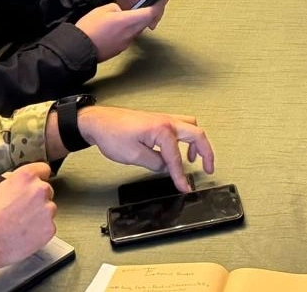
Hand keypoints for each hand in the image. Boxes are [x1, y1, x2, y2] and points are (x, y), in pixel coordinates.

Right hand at [0, 163, 55, 279]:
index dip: (37, 176)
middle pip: (45, 190)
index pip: (43, 169)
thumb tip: (15, 180)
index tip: (35, 182)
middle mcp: (39, 191)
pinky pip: (48, 226)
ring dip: (38, 214)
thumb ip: (10, 180)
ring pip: (48, 209)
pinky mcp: (49, 228)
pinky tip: (23, 233)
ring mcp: (46, 210)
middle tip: (21, 208)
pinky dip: (39, 230)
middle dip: (35, 198)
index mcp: (25, 177)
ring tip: (19, 223)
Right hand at [75, 0, 164, 60]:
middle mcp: (131, 33)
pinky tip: (119, 26)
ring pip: (138, 29)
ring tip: (130, 14)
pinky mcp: (120, 49)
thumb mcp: (103, 9)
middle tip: (147, 4)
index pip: (151, 13)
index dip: (158, 5)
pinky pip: (129, 36)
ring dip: (138, 22)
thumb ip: (118, 8)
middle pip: (146, 22)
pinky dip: (129, 30)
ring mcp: (126, 42)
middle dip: (149, 13)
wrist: (79, 49)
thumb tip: (122, 11)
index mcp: (128, 21)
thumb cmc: (90, 27)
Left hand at [77, 106, 216, 191]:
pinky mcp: (157, 121)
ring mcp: (163, 119)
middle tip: (209, 168)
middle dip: (206, 152)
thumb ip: (155, 163)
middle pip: (196, 134)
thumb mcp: (134, 156)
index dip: (181, 175)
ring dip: (197, 143)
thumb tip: (166, 167)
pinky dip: (186, 138)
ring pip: (191, 127)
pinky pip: (180, 126)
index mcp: (162, 129)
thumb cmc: (112, 134)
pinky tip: (178, 149)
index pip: (176, 157)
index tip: (185, 187)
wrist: (98, 122)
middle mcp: (166, 121)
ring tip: (194, 159)